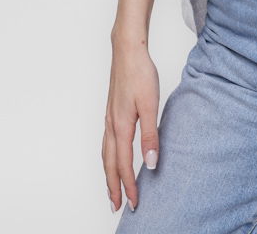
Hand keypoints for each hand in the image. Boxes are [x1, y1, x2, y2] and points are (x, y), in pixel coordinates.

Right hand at [103, 39, 159, 212]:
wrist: (127, 50)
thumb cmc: (140, 73)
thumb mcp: (151, 104)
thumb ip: (150, 135)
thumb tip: (151, 163)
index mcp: (121, 126)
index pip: (124, 165)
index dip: (128, 186)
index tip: (134, 203)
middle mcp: (111, 125)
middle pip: (109, 163)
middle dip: (113, 186)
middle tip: (117, 206)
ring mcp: (109, 117)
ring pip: (105, 153)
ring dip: (109, 172)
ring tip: (112, 187)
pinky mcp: (111, 110)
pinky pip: (106, 141)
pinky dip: (108, 156)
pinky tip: (114, 154)